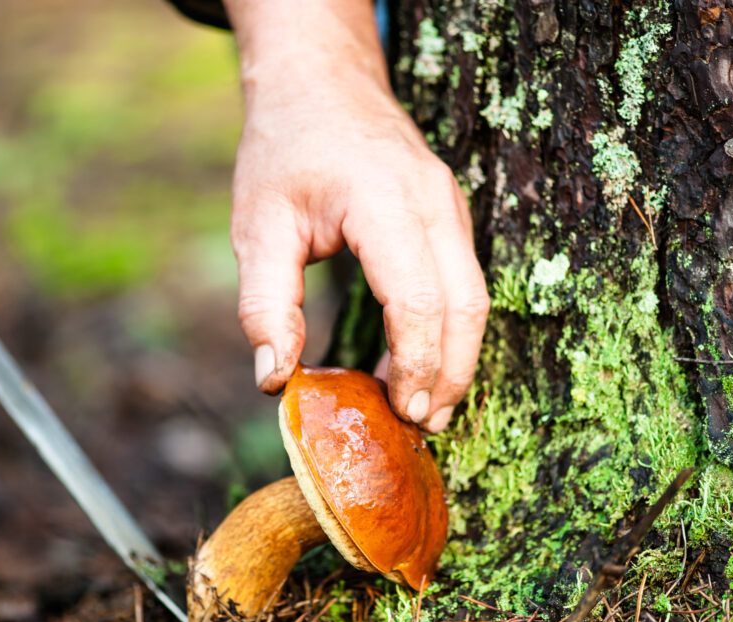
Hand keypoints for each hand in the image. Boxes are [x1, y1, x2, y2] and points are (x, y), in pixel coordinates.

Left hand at [226, 1, 488, 432]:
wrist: (321, 82)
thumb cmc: (284, 151)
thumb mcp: (257, 226)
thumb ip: (264, 303)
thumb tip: (274, 381)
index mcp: (384, 201)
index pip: (417, 299)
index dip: (415, 365)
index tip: (401, 414)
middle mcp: (432, 202)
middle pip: (466, 306)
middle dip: (449, 375)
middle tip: (421, 428)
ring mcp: (449, 205)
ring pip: (475, 297)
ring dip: (456, 357)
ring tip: (425, 408)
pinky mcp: (450, 214)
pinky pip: (464, 281)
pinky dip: (449, 329)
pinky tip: (419, 362)